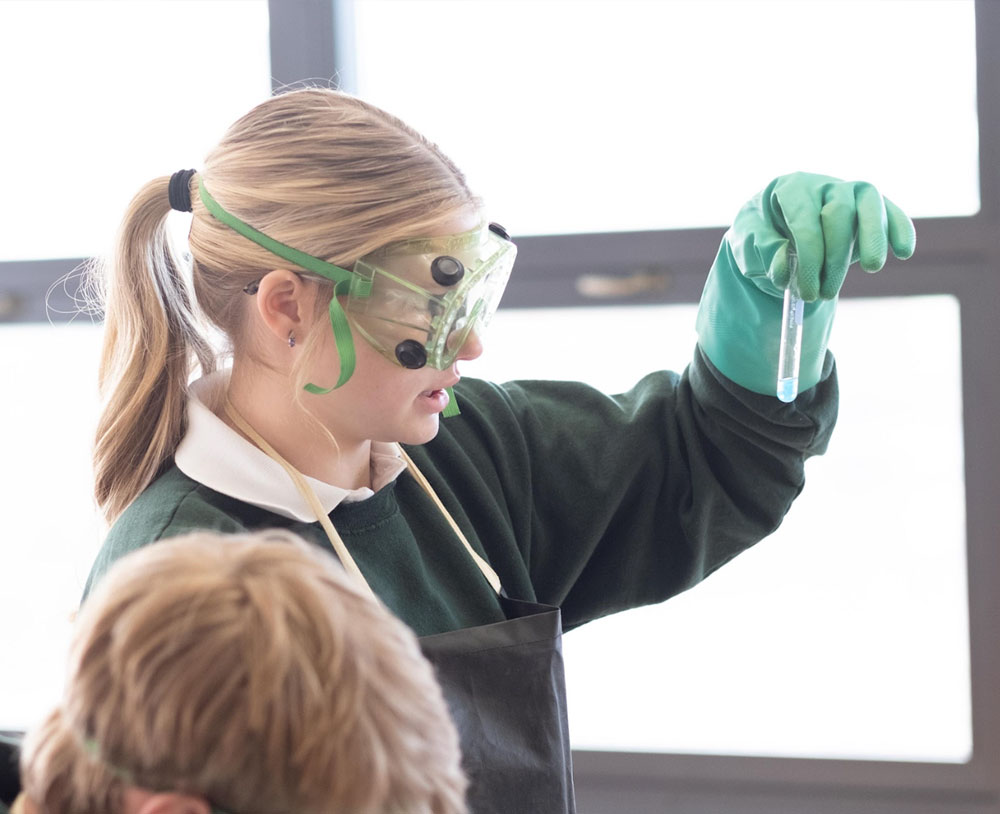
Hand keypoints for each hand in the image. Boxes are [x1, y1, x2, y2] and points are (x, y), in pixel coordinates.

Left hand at [729, 172, 915, 300]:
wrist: (775, 233)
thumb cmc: (761, 237)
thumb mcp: (748, 246)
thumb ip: (765, 254)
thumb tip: (785, 268)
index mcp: (790, 189)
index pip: (805, 219)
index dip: (809, 257)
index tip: (806, 291)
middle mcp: (822, 185)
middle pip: (838, 212)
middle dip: (834, 258)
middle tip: (823, 293)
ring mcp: (849, 192)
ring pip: (869, 204)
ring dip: (873, 238)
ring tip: (872, 269)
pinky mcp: (870, 207)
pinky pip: (890, 211)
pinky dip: (900, 228)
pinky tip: (904, 252)